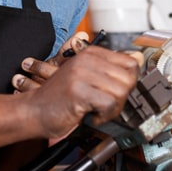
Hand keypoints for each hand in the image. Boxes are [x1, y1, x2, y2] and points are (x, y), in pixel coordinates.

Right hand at [12, 42, 141, 138]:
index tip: (117, 93)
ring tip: (98, 111)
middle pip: (129, 78)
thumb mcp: (87, 78)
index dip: (129, 82)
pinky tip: (92, 116)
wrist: (32, 111)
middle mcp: (87, 59)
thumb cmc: (60, 98)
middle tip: (106, 106)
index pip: (131, 63)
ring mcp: (82, 73)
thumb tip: (139, 60)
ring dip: (113, 109)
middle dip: (122, 98)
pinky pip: (109, 103)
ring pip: (121, 91)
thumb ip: (110, 70)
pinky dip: (104, 116)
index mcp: (91, 53)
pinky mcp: (78, 91)